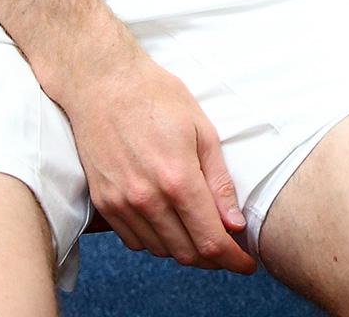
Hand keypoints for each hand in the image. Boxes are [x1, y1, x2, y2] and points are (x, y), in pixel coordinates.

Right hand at [55, 44, 257, 273]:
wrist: (102, 84)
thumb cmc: (157, 97)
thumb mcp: (202, 130)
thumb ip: (218, 182)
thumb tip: (233, 223)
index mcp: (178, 179)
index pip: (210, 240)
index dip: (233, 259)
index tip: (246, 264)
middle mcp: (147, 199)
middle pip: (186, 252)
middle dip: (212, 257)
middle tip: (229, 248)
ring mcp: (121, 204)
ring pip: (160, 251)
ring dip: (184, 249)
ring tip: (200, 231)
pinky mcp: (103, 204)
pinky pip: (134, 241)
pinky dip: (156, 240)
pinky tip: (169, 222)